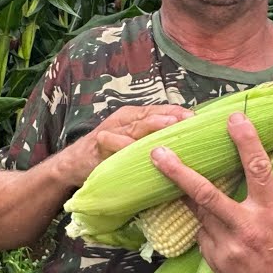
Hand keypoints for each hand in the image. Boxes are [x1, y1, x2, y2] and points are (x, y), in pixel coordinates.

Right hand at [56, 104, 194, 187]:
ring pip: (135, 125)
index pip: (162, 110)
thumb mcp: (135, 144)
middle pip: (151, 115)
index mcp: (137, 116)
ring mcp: (112, 129)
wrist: (74, 162)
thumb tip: (186, 145)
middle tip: (188, 120)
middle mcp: (125, 119)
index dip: (179, 113)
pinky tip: (135, 148)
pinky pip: (112, 142)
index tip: (198, 119)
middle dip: (170, 117)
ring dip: (152, 125)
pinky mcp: (99, 143)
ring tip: (169, 125)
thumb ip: (155, 141)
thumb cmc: (111, 153)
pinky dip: (123, 144)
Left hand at [149, 111, 272, 272]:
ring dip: (188, 194)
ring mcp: (228, 252)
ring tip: (170, 173)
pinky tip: (209, 216)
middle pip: (204, 194)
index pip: (257, 169)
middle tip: (157, 152)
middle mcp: (246, 231)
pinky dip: (206, 223)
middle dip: (177, 172)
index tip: (234, 118)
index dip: (245, 140)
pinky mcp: (219, 267)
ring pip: (200, 214)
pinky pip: (205, 237)